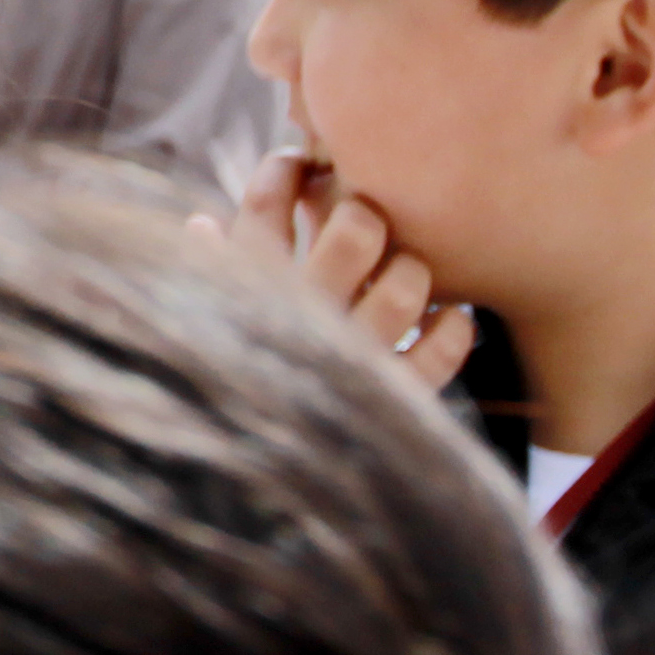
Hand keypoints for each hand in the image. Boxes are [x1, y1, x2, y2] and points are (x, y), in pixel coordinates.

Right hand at [206, 152, 473, 392]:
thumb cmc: (224, 384)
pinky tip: (447, 320)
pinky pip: (443, 349)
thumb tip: (200, 228)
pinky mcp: (395, 395)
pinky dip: (453, 330)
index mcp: (246, 295)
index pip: (262, 205)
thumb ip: (207, 281)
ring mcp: (353, 357)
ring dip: (413, 271)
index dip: (283, 171)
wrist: (250, 491)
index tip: (295, 162)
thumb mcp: (200, 324)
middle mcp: (302, 318)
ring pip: (408, 286)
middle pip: (354, 233)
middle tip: (364, 217)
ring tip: (406, 271)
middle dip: (365, 214)